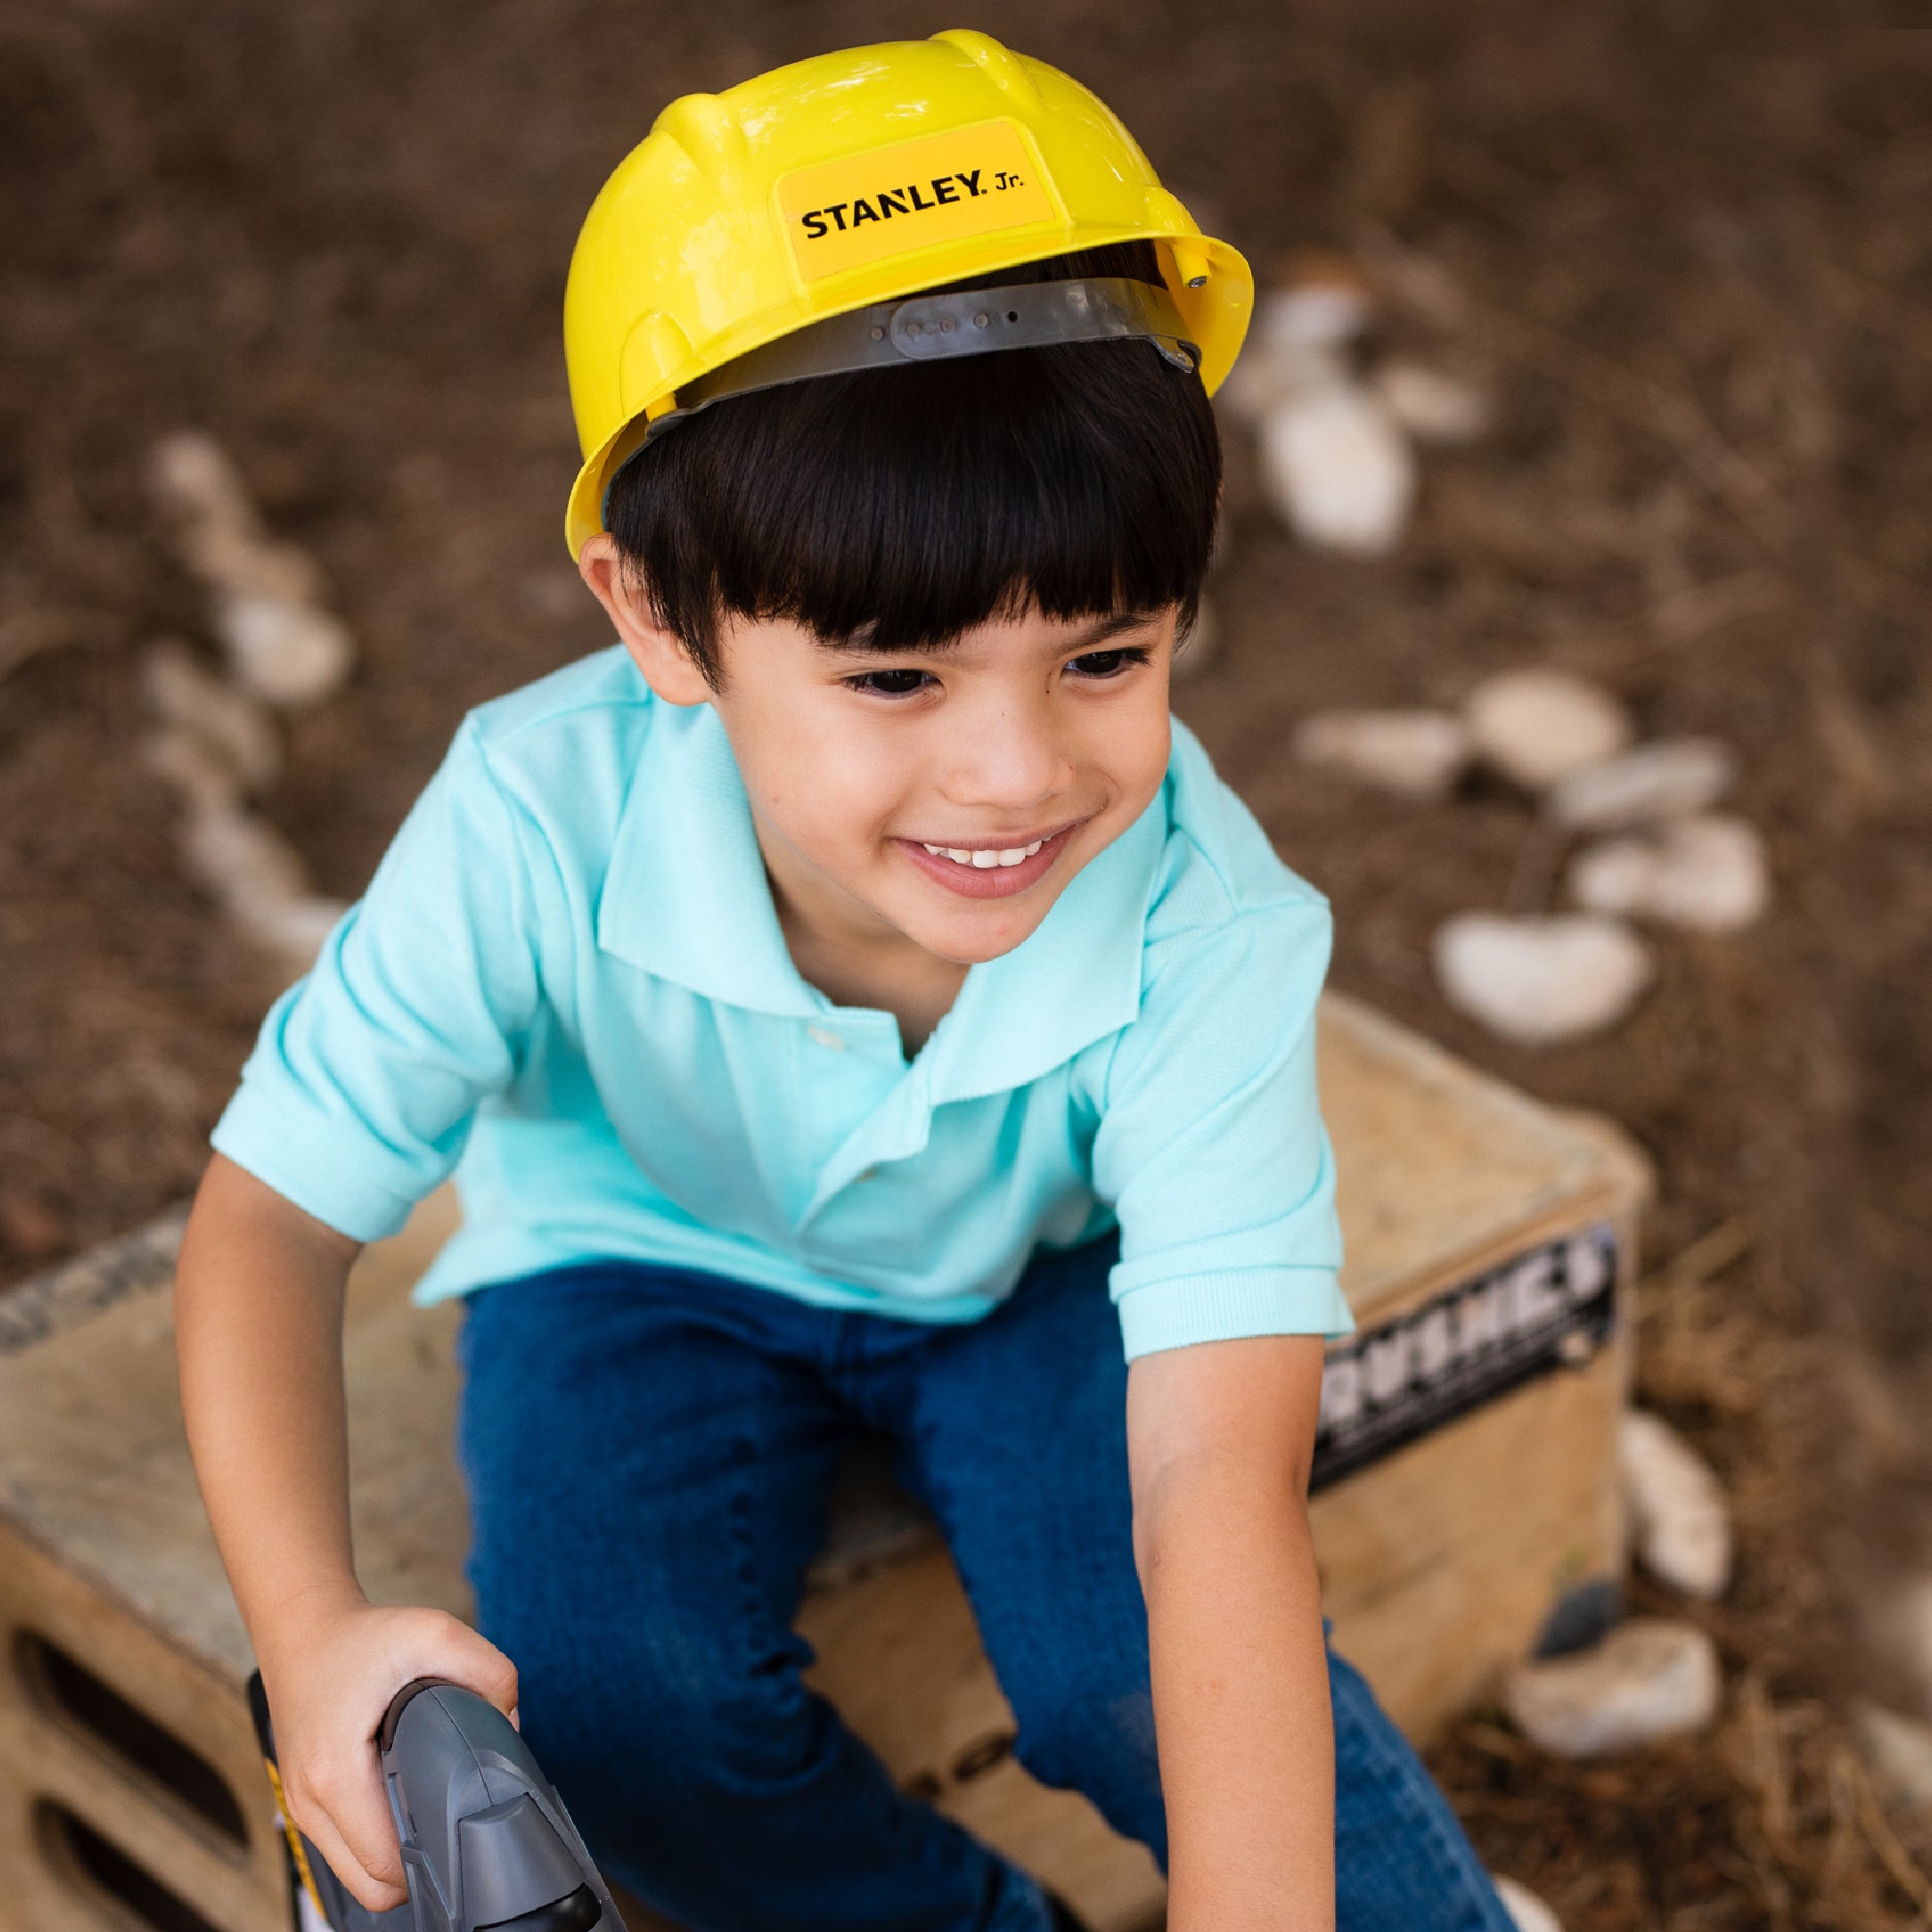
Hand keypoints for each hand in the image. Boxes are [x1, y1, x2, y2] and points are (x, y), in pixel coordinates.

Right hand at [256, 1591, 520, 1912]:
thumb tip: (509, 1725)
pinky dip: (380, 1845)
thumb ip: (489, 1672)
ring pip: (358, 1878)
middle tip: (460, 1822)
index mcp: (336, 1775)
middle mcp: (310, 1804)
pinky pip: (348, 1854)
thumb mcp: (434, 1632)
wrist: (303, 1632)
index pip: (386, 1865)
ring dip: (400, 1860)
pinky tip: (410, 1805)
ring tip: (437, 1810)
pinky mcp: (306, 1807)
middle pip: (372, 1888)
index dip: (437, 1858)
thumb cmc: (363, 1637)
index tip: (469, 1825)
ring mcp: (303, 1811)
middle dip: (424, 1869)